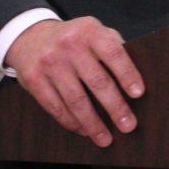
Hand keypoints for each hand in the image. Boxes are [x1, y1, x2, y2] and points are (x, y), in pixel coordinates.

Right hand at [4, 17, 143, 145]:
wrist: (30, 37)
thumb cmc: (74, 39)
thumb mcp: (93, 31)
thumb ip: (113, 46)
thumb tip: (135, 77)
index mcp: (89, 30)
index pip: (113, 52)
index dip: (127, 73)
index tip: (138, 94)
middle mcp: (69, 44)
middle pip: (97, 80)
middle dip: (115, 107)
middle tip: (128, 125)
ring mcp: (49, 62)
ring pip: (76, 99)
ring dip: (93, 123)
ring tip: (105, 138)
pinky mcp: (33, 79)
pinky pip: (55, 107)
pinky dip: (71, 122)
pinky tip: (84, 130)